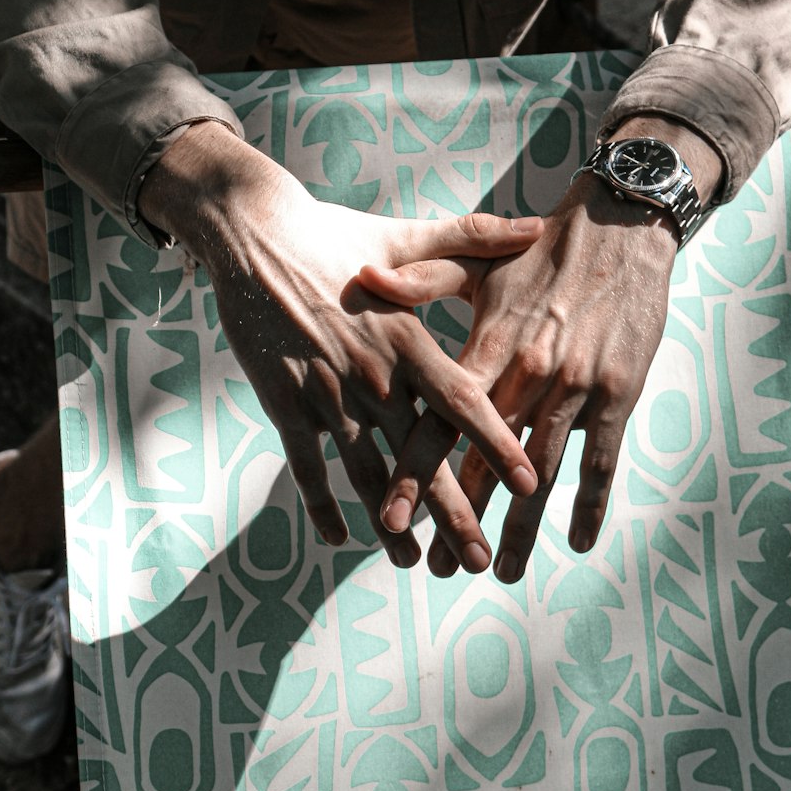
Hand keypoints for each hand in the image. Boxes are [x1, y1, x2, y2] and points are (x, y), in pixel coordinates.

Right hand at [138, 123, 542, 570]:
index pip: (464, 402)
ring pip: (365, 474)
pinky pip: (306, 468)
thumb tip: (539, 226)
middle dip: (452, 512)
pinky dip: (323, 505)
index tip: (532, 484)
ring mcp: (326, 395)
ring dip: (390, 523)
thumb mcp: (407, 238)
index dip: (498, 446)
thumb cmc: (336, 236)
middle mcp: (372, 375)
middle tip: (478, 561)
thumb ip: (475, 239)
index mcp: (408, 339)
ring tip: (414, 563)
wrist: (251, 235)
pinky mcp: (285, 405)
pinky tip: (341, 538)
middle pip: (421, 456)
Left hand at [360, 117, 722, 580]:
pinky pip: (602, 462)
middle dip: (459, 518)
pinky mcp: (619, 394)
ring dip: (519, 527)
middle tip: (437, 568)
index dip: (415, 473)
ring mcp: (577, 389)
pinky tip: (577, 543)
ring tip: (498, 569)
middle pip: (485, 461)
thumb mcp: (479, 263)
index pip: (441, 422)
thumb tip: (366, 281)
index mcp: (490, 347)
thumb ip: (422, 280)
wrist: (623, 227)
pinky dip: (589, 505)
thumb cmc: (542, 249)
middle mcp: (529, 374)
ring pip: (542, 474)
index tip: (391, 519)